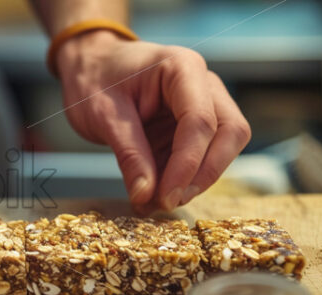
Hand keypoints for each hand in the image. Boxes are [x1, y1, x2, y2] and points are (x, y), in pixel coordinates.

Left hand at [55, 30, 250, 211]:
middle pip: (230, 133)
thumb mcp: (103, 115)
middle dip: (203, 174)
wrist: (91, 65)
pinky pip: (201, 156)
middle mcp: (203, 84)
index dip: (188, 165)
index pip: (200, 121)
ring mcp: (203, 103)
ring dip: (195, 180)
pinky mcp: (193, 126)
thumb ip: (129, 154)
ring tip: (155, 202)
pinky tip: (153, 196)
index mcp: (181, 68)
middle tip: (168, 202)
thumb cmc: (95, 79)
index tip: (166, 197)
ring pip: (223, 147)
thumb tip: (146, 196)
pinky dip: (181, 179)